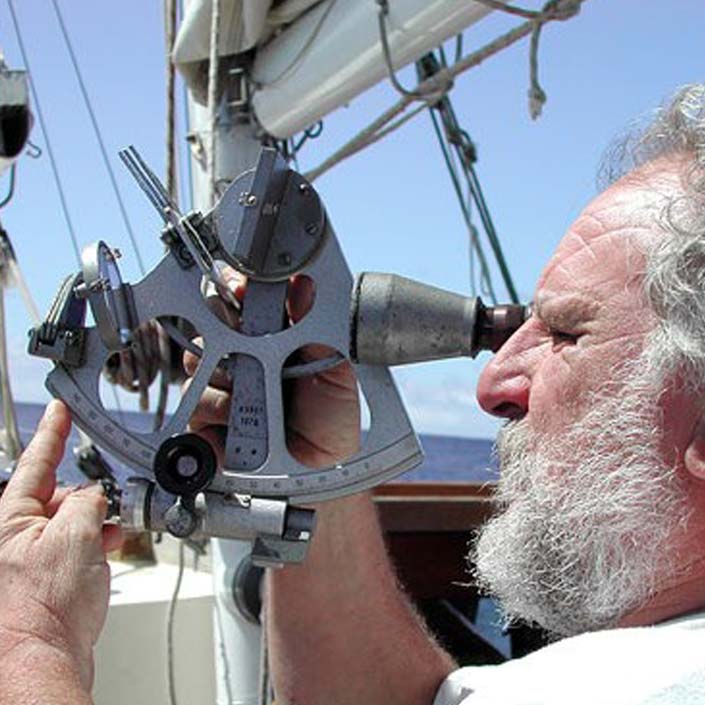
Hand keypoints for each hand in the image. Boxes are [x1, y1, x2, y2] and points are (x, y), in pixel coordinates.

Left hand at [0, 400, 120, 689]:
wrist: (41, 663)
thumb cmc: (44, 608)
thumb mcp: (79, 535)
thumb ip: (88, 502)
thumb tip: (93, 497)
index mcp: (8, 518)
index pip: (35, 461)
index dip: (53, 432)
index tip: (61, 409)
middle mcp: (10, 538)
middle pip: (52, 496)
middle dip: (84, 496)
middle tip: (108, 502)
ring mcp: (22, 561)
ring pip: (64, 524)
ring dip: (93, 525)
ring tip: (112, 536)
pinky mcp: (38, 582)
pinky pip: (68, 549)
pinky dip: (91, 547)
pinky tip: (106, 553)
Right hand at [185, 272, 360, 467]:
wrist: (322, 467)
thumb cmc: (330, 417)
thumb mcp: (335, 371)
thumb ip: (316, 330)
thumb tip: (302, 286)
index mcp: (272, 337)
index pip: (241, 299)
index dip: (236, 289)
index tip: (241, 290)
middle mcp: (242, 357)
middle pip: (208, 325)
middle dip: (223, 332)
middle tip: (247, 347)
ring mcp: (220, 386)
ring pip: (199, 364)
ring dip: (228, 380)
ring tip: (259, 401)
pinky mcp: (205, 419)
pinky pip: (195, 405)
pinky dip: (219, 414)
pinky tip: (243, 424)